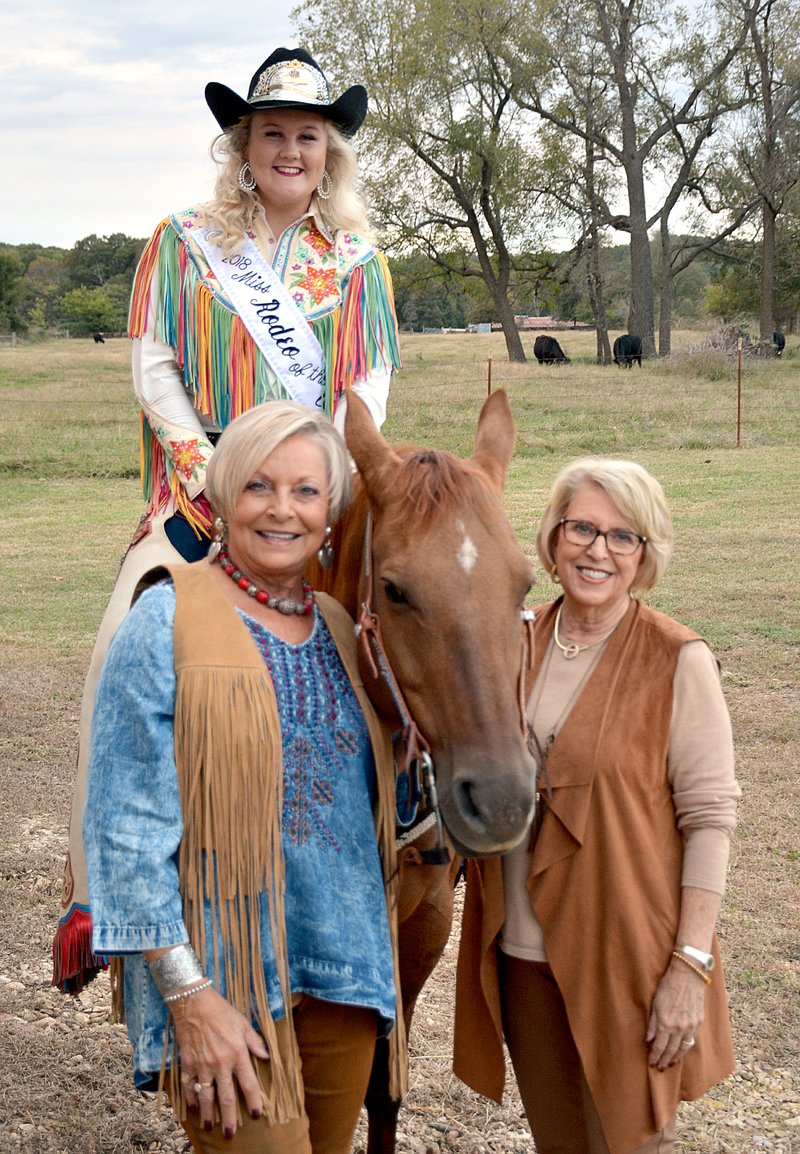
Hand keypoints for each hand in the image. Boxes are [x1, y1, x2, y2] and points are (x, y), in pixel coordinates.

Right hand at [171, 986, 268, 1135]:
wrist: (194, 1003)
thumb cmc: (222, 1012)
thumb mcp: (243, 1024)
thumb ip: (255, 1043)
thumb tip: (266, 1057)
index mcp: (237, 1053)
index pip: (248, 1083)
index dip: (254, 1100)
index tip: (257, 1114)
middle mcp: (220, 1063)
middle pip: (226, 1097)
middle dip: (230, 1117)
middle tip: (231, 1133)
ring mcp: (202, 1065)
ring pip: (206, 1096)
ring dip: (209, 1114)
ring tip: (211, 1126)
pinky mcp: (188, 1064)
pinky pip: (189, 1087)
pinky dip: (191, 1099)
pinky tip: (194, 1109)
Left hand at [645, 957, 705, 1070]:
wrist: (688, 975)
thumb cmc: (668, 986)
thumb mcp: (655, 1003)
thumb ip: (652, 1023)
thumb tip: (647, 1040)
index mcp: (665, 1023)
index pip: (659, 1046)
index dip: (654, 1056)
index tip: (651, 1063)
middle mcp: (679, 1028)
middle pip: (670, 1050)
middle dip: (664, 1061)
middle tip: (659, 1068)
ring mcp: (690, 1026)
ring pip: (682, 1049)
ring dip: (675, 1058)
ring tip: (670, 1064)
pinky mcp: (698, 1022)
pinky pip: (691, 1041)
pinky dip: (685, 1049)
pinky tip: (681, 1052)